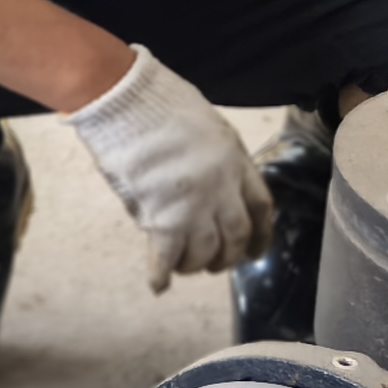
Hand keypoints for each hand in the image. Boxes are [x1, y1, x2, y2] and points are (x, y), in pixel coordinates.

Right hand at [62, 47, 273, 289]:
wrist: (125, 101)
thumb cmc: (159, 102)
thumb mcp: (208, 124)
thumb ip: (218, 156)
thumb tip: (213, 179)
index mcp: (236, 161)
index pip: (261, 208)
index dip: (260, 234)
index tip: (255, 250)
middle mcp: (222, 189)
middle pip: (236, 236)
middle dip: (228, 256)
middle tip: (215, 264)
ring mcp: (193, 206)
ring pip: (205, 253)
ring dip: (196, 265)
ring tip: (185, 266)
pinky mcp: (162, 219)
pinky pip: (166, 259)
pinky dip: (162, 276)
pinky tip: (158, 286)